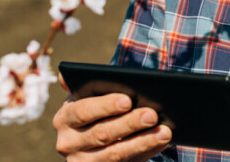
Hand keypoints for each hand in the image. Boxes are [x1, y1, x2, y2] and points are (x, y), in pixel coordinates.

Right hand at [53, 73, 171, 161]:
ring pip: (115, 154)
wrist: (92, 142)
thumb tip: (85, 76)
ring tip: (164, 131)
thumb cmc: (98, 111)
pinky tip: (160, 143)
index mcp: (64, 118)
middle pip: (101, 134)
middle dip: (129, 123)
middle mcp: (68, 143)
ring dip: (142, 142)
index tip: (128, 100)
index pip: (83, 111)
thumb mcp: (90, 98)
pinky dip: (145, 152)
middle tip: (152, 114)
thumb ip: (90, 85)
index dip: (105, 106)